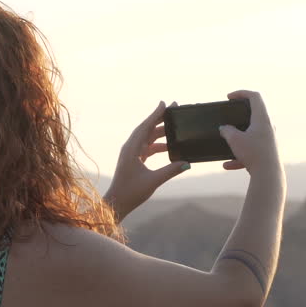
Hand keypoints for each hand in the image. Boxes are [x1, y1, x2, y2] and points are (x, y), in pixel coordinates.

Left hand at [104, 101, 189, 221]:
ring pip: (148, 138)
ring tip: (175, 127)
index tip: (164, 103)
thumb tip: (188, 163)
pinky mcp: (134, 161)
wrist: (117, 203)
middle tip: (174, 109)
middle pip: (147, 129)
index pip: (145, 127)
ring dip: (160, 132)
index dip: (155, 114)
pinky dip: (158, 145)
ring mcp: (132, 154)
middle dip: (160, 119)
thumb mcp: (153, 181)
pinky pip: (147, 148)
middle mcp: (131, 148)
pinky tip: (169, 146)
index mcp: (132, 149)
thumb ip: (171, 171)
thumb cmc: (131, 192)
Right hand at [217, 90, 279, 173]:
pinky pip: (252, 150)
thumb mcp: (235, 139)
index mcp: (262, 118)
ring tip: (227, 140)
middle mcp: (268, 127)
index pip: (255, 96)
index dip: (241, 93)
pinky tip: (227, 165)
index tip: (229, 97)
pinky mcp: (267, 152)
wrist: (268, 175)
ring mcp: (269, 140)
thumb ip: (227, 130)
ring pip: (252, 133)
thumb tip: (224, 128)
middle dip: (241, 113)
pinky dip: (240, 156)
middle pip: (256, 113)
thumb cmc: (253, 154)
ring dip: (239, 137)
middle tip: (230, 114)